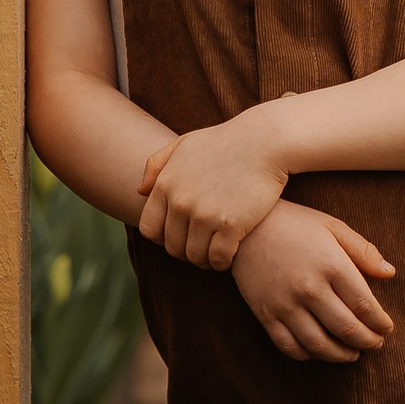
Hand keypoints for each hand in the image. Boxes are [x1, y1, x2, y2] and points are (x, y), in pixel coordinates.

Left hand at [136, 108, 294, 268]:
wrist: (264, 141)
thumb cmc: (224, 142)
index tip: (181, 235)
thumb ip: (156, 164)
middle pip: (173, 247)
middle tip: (202, 246)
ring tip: (215, 252)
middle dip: (186, 251)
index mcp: (165, 185)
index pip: (149, 229)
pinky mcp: (231, 225)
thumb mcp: (184, 144)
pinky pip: (219, 258)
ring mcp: (205, 215)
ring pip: (195, 256)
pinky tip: (231, 253)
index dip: (163, 238)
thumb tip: (141, 191)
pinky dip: (222, 262)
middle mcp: (181, 202)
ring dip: (205, 259)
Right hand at [229, 202, 395, 361]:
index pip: (365, 306)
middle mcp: (309, 288)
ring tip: (352, 354)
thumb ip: (363, 251)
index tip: (386, 328)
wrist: (244, 227)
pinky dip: (308, 355)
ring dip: (341, 355)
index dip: (380, 323)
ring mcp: (285, 304)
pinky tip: (319, 351)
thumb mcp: (332, 227)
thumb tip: (390, 273)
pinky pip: (289, 346)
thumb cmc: (294, 225)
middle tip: (375, 344)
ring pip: (320, 344)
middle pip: (347, 329)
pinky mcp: (265, 314)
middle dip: (367, 342)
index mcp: (331, 264)